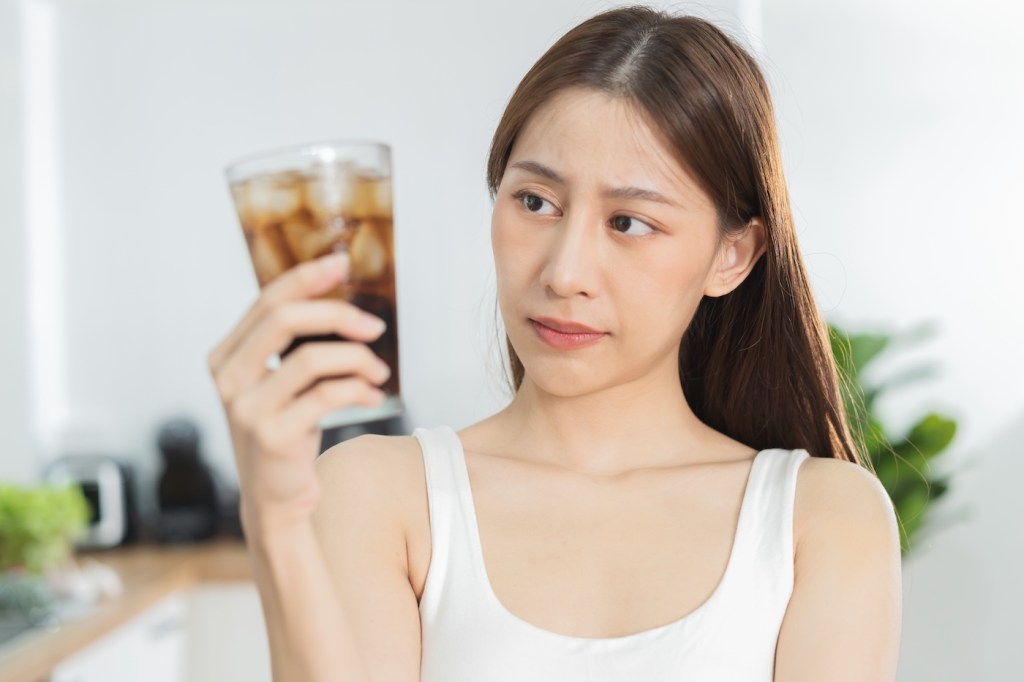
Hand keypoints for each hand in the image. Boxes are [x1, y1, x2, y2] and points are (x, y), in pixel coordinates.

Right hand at [207, 253, 391, 535]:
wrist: (276, 501)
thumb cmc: (287, 432)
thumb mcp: (282, 383)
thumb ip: (294, 345)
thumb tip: (341, 298)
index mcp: (225, 357)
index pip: (267, 301)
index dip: (306, 278)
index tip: (342, 264)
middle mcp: (228, 379)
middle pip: (284, 319)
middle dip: (338, 314)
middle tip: (376, 325)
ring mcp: (247, 409)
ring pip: (312, 358)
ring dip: (358, 359)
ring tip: (380, 371)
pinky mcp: (272, 436)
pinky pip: (327, 395)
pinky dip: (359, 389)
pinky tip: (373, 396)